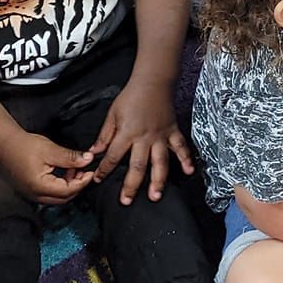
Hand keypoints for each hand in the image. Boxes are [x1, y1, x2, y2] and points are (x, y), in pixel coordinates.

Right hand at [4, 131, 99, 205]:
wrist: (3, 145)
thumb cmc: (24, 146)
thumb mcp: (50, 150)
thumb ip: (70, 158)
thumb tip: (88, 160)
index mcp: (41, 187)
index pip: (68, 191)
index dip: (83, 182)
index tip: (91, 170)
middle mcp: (35, 196)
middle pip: (64, 198)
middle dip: (77, 186)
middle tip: (85, 171)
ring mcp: (31, 195)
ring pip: (57, 198)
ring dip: (69, 186)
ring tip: (74, 169)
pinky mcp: (29, 191)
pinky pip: (49, 194)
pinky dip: (60, 186)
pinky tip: (63, 172)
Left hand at [91, 78, 194, 205]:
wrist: (153, 81)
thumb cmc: (131, 96)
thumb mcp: (112, 114)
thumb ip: (104, 135)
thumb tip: (93, 152)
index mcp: (127, 133)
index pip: (113, 156)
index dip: (104, 170)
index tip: (98, 180)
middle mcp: (144, 138)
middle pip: (138, 166)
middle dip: (131, 185)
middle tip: (126, 201)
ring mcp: (161, 136)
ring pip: (160, 162)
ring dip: (158, 180)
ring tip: (155, 196)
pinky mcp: (172, 131)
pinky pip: (180, 147)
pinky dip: (186, 159)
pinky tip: (189, 171)